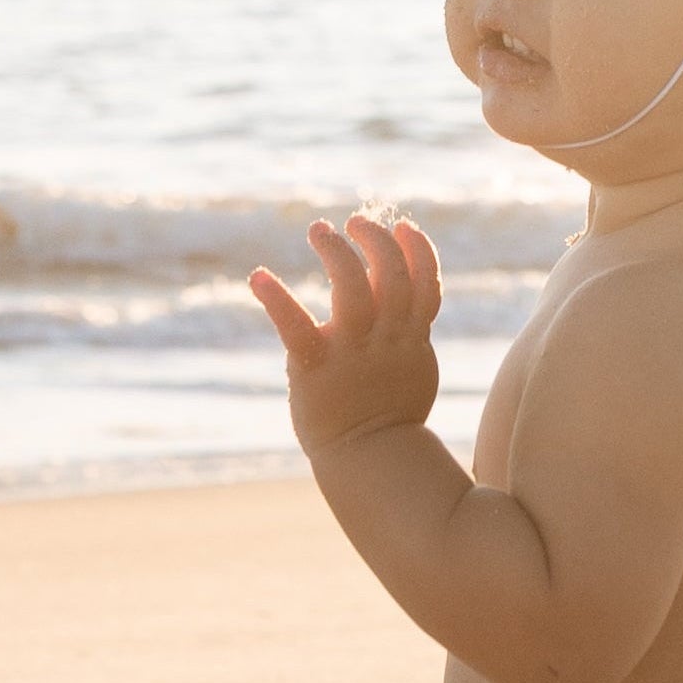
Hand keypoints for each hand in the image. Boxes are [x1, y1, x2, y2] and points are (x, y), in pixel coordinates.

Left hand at [250, 212, 443, 453]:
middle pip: (390, 273)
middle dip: (375, 239)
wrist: (369, 461)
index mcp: (411, 338)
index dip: (417, 248)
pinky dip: (275, 299)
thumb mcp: (414, 368)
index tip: (401, 226)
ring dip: (337, 250)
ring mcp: (352, 352)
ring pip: (351, 286)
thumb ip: (409, 329)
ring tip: (320, 230)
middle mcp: (386, 339)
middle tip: (354, 222)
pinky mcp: (314, 368)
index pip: (424, 281)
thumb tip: (404, 295)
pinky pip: (296, 327)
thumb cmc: (389, 415)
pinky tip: (257, 276)